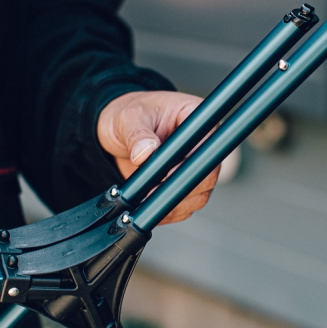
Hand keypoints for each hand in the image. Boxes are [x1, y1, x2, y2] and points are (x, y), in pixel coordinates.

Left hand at [97, 91, 218, 224]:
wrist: (118, 133)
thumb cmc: (128, 116)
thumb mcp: (128, 118)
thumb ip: (137, 134)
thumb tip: (145, 153)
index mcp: (196, 119)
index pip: (206, 145)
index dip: (189, 163)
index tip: (165, 174)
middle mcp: (202, 145)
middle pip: (208, 175)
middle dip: (180, 189)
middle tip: (150, 193)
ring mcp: (196, 168)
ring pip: (199, 196)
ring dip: (173, 203)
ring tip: (144, 200)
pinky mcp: (186, 187)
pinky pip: (185, 207)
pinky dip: (166, 212)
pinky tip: (147, 208)